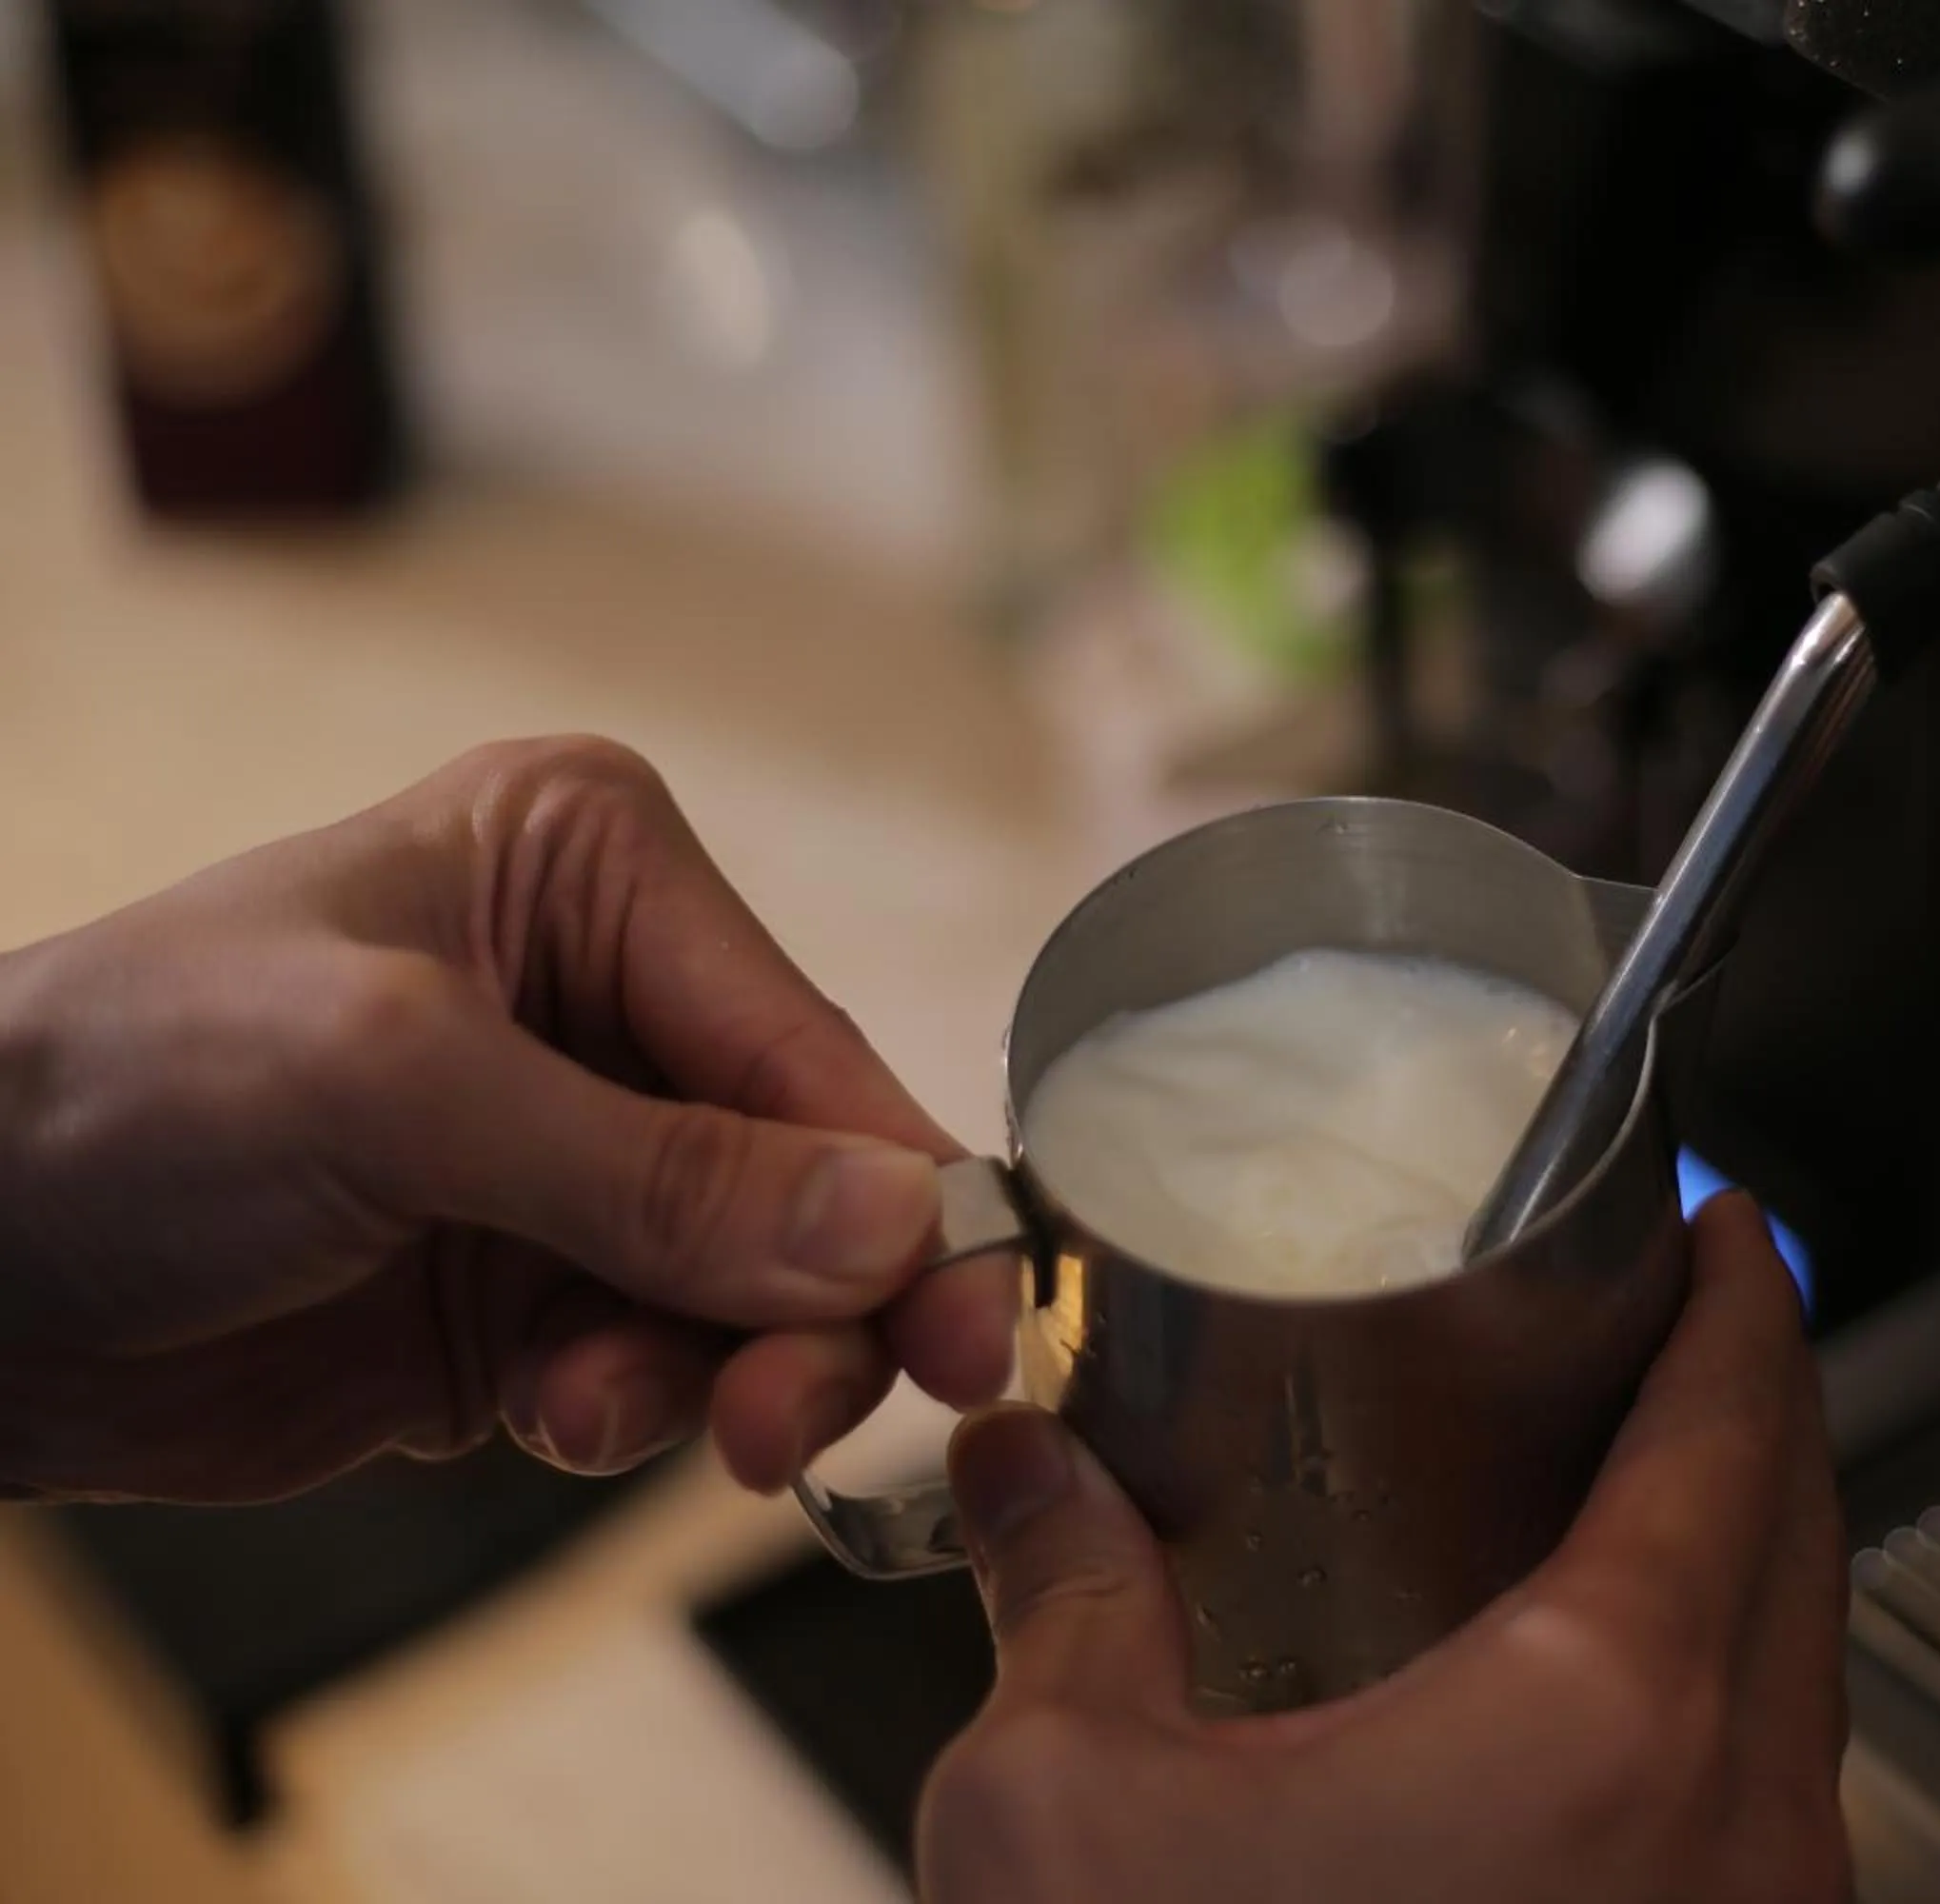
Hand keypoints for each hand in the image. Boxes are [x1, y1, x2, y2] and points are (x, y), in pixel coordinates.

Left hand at [0, 738, 1017, 1502]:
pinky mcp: (540, 1288)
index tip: (959, 1326)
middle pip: (816, 1177)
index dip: (898, 1194)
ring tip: (593, 1412)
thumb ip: (654, 1170)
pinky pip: (672, 1363)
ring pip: (763, 1289)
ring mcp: (583, 1155)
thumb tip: (898, 1227)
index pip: (806, 1044)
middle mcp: (617, 1001)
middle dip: (809, 1305)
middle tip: (780, 1423)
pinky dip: (630, 1409)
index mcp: (598, 871)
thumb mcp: (395, 1092)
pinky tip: (541, 1411)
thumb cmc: (126, 1086)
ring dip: (711, 1372)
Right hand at [918, 1193, 1851, 1903]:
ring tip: (1627, 1484)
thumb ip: (1064, 1596)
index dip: (1739, 1297)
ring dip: (1740, 1552)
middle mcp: (1741, 1824)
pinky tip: (1597, 1697)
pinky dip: (1715, 1693)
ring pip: (1800, 1677)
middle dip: (1754, 1401)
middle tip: (1671, 1321)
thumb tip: (1020, 1470)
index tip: (1720, 1223)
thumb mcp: (1069, 1818)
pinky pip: (1765, 1796)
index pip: (1743, 1429)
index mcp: (1614, 1715)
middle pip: (1807, 1532)